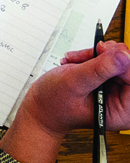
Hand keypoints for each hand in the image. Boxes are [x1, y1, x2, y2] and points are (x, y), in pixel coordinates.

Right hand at [0, 41, 129, 162]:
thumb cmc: (54, 103)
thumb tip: (123, 55)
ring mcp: (117, 90)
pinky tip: (78, 61)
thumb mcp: (74, 83)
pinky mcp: (109, 81)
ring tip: (75, 60)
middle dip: (105, 56)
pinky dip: (92, 56)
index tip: (103, 51)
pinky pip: (109, 60)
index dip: (121, 61)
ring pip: (117, 60)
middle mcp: (124, 101)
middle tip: (86, 54)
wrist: (42, 107)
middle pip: (127, 67)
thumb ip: (99, 69)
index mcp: (123, 111)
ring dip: (95, 55)